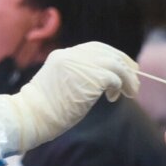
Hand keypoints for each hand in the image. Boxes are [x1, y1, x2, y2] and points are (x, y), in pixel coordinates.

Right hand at [7, 42, 140, 150]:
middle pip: (107, 52)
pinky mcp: (89, 78)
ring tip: (131, 91)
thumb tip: (103, 82)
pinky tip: (114, 98)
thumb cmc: (42, 111)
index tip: (124, 66)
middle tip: (135, 78)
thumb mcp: (59, 85)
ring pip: (115, 64)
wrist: (30, 117)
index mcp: (62, 55)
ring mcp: (80, 65)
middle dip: (125, 63)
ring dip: (128, 78)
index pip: (94, 48)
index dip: (112, 56)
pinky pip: (114, 77)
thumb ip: (77, 77)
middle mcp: (71, 55)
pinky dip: (120, 86)